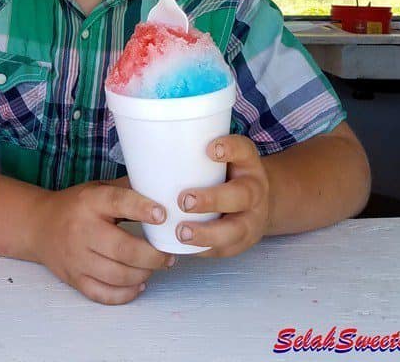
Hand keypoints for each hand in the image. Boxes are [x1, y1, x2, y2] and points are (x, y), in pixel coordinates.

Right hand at [32, 179, 175, 304]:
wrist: (39, 225)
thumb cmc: (76, 206)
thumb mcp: (97, 188)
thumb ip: (126, 188)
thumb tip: (162, 190)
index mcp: (90, 202)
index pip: (118, 202)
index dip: (142, 208)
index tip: (162, 214)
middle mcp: (82, 230)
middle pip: (122, 249)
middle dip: (152, 256)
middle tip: (167, 255)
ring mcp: (76, 258)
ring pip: (117, 275)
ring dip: (143, 274)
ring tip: (155, 267)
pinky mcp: (74, 279)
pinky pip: (103, 294)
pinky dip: (125, 294)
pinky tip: (137, 285)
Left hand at [175, 134, 269, 256]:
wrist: (256, 202)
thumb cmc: (224, 174)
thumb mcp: (219, 158)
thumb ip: (193, 154)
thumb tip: (143, 153)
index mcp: (247, 163)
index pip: (244, 150)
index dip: (230, 149)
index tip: (210, 149)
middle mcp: (254, 190)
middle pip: (241, 195)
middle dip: (213, 199)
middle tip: (184, 200)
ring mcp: (252, 218)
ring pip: (236, 229)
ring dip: (208, 233)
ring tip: (181, 232)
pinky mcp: (242, 242)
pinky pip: (226, 250)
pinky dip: (205, 250)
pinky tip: (184, 248)